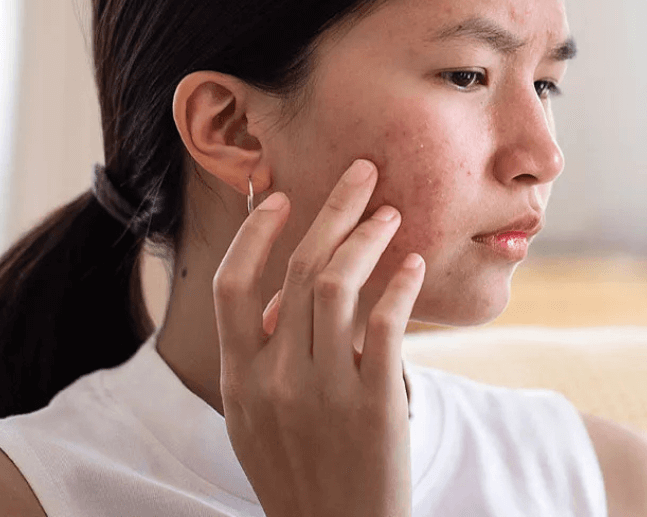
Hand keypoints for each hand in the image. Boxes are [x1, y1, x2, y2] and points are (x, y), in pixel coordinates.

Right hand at [212, 159, 424, 516]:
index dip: (255, 233)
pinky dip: (400, 285)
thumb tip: (281, 295)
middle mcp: (275, 378)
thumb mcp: (259, 421)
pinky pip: (386, 324)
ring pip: (339, 286)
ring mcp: (324, 391)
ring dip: (368, 237)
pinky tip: (413, 264)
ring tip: (393, 213)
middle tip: (363, 174)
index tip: (279, 195)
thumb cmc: (301, 473)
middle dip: (333, 210)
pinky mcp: (374, 404)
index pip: (232, 286)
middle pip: (299, 270)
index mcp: (241, 379)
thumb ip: (262, 358)